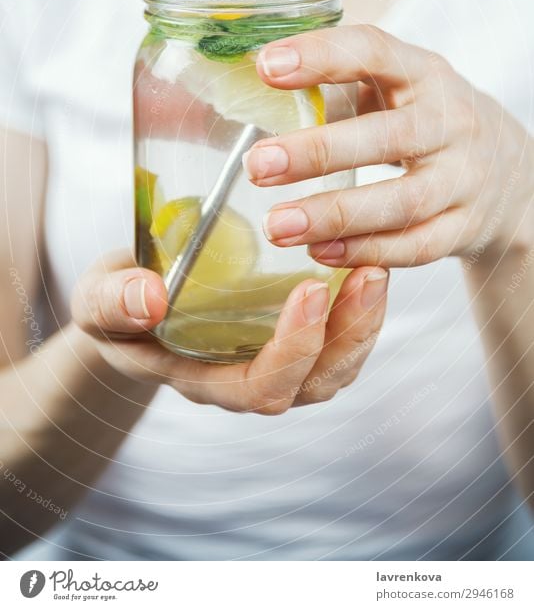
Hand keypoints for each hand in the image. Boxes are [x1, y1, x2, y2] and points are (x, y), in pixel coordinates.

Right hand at [71, 250, 387, 413]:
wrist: (132, 307)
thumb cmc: (117, 305)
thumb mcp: (99, 299)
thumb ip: (114, 301)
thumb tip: (148, 298)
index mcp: (205, 379)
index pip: (262, 387)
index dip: (294, 348)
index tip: (309, 289)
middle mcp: (248, 380)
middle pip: (316, 382)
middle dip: (350, 334)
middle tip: (370, 274)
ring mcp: (276, 361)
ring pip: (338, 365)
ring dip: (366, 322)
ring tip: (380, 269)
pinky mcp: (292, 336)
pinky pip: (340, 339)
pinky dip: (361, 310)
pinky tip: (368, 263)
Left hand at [243, 25, 533, 267]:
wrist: (509, 172)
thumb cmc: (426, 122)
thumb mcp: (395, 90)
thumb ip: (333, 89)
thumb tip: (242, 91)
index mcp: (424, 74)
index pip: (373, 53)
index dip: (320, 57)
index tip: (265, 66)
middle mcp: (451, 123)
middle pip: (387, 137)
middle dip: (317, 152)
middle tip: (257, 165)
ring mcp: (463, 179)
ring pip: (401, 202)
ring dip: (334, 215)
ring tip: (276, 225)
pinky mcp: (464, 228)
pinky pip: (414, 247)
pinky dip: (364, 251)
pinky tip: (318, 252)